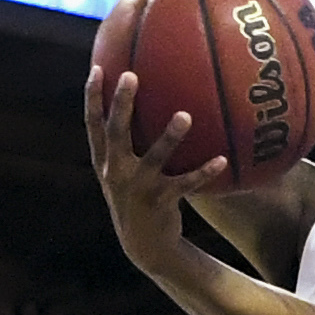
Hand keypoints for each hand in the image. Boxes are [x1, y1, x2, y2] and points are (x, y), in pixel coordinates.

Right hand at [85, 67, 222, 267]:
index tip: (97, 69)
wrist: (144, 245)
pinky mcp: (160, 202)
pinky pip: (185, 184)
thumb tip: (145, 108)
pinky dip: (203, 172)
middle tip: (131, 75)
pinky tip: (221, 160)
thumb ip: (126, 145)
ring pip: (154, 158)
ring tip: (185, 116)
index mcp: (104, 162)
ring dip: (169, 137)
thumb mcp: (123, 173)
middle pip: (115, 132)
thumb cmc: (137, 197)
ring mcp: (137, 188)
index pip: (92, 125)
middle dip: (121, 103)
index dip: (92, 98)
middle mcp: (115, 172)